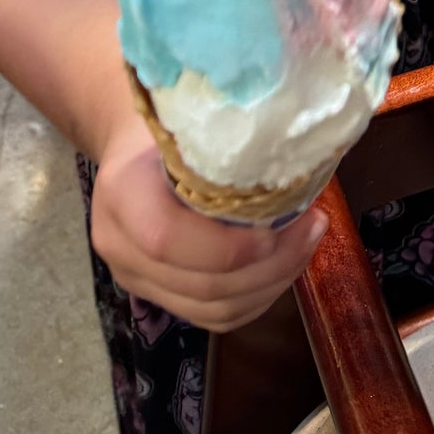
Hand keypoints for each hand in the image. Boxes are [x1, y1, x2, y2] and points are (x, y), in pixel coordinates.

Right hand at [90, 110, 327, 332]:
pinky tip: (285, 267)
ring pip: (211, 308)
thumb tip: (297, 148)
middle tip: (314, 227)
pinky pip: (212, 317)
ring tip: (307, 244)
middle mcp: (119, 246)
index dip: (227, 246)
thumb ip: (225, 141)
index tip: (279, 224)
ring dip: (271, 284)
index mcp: (123, 193)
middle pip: (199, 284)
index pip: (166, 238)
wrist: (133, 148)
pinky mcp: (155, 295)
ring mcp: (134, 278)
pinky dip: (256, 298)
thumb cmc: (171, 123)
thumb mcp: (190, 117)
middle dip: (269, 265)